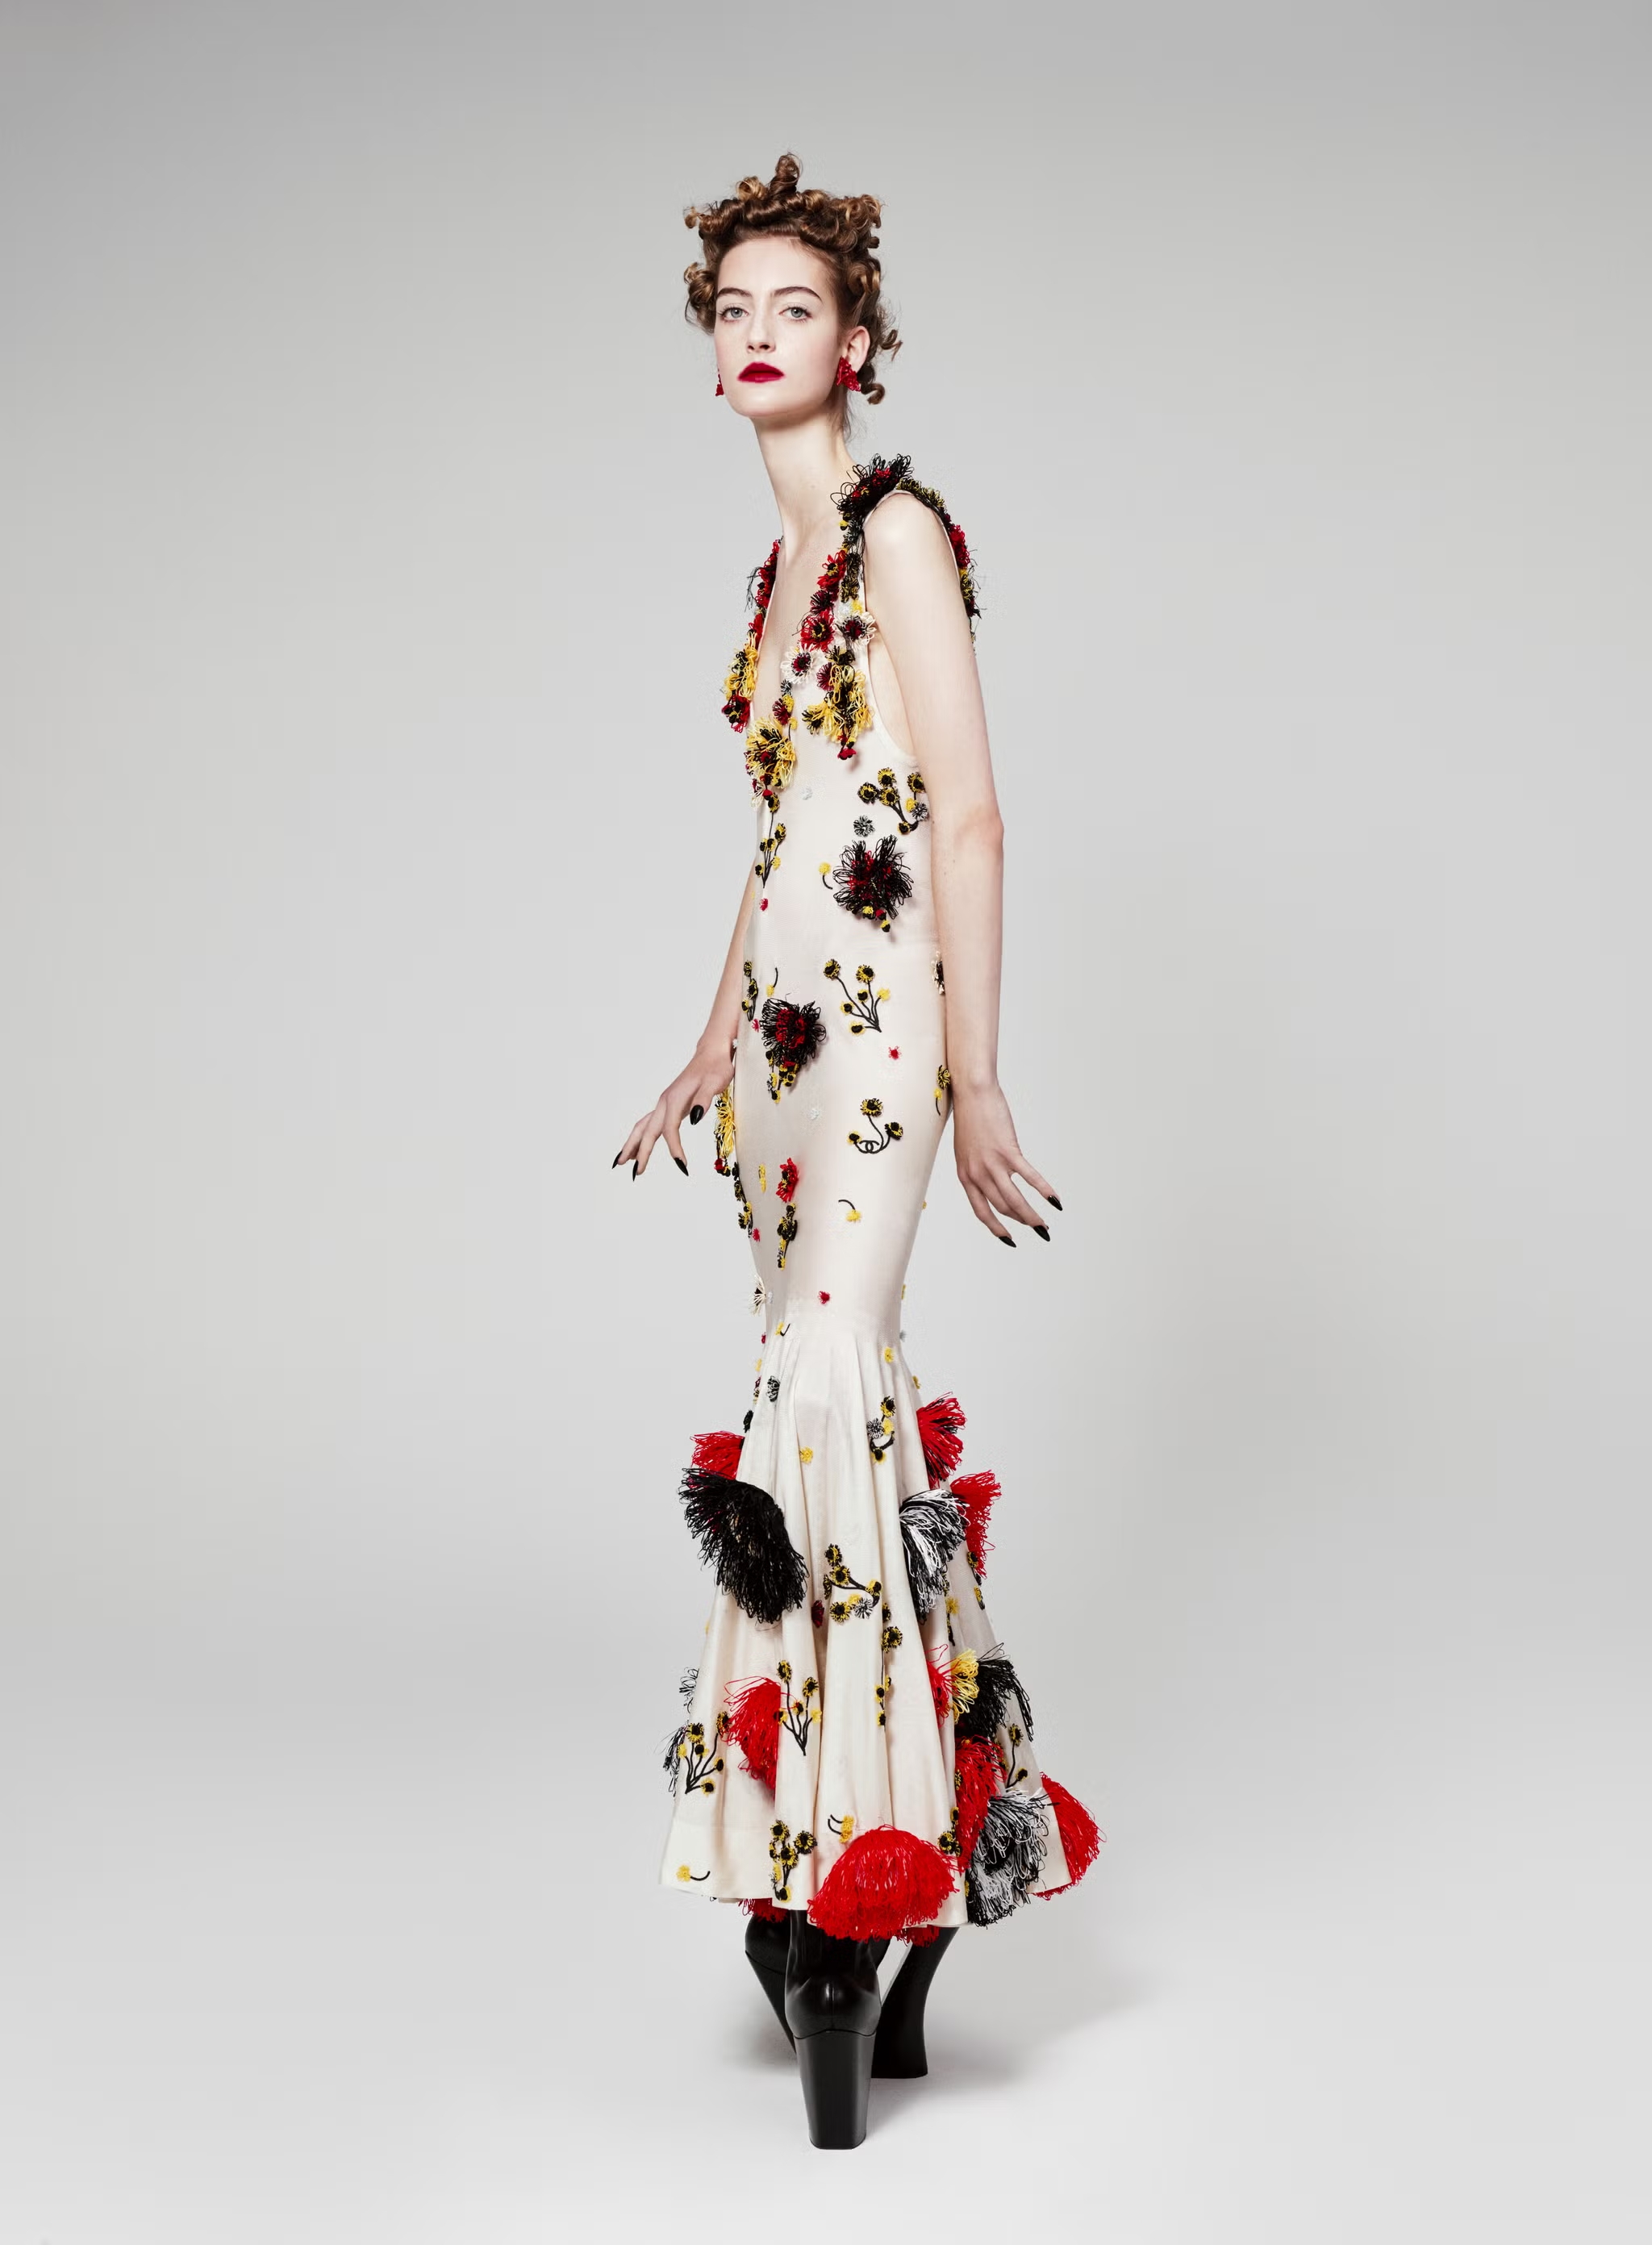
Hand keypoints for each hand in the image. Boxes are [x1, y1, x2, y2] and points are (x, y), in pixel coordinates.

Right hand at [614, 1037, 734, 1178]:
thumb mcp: (714, 1082)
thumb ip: (703, 1100)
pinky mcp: (669, 1105)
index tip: (682, 1166)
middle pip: (647, 1130)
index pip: (669, 1130)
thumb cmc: (715, 1067)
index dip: (674, 1149)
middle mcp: (665, 1102)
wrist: (711, 1053)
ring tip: (624, 1162)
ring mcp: (665, 1103)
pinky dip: (642, 1137)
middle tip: (636, 1174)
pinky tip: (641, 1147)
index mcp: (674, 1099)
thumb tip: (694, 1118)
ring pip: (644, 1126)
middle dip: (640, 1152)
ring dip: (634, 1144)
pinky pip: (651, 1124)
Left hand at [950, 1078, 1061, 1244]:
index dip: (996, 1228)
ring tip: (1044, 1224)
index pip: (981, 1211)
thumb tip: (994, 1179)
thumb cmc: (971, 1118)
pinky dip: (1044, 1190)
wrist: (972, 1093)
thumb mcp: (967, 1150)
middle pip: (1002, 1208)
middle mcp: (976, 1174)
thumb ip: (978, 1168)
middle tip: (1038, 1229)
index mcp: (965, 1176)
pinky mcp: (1007, 1151)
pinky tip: (1054, 1201)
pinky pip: (1029, 1177)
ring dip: (1031, 1215)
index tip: (1009, 1238)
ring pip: (1014, 1200)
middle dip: (1021, 1222)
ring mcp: (992, 1164)